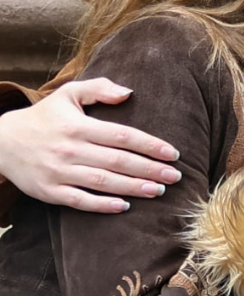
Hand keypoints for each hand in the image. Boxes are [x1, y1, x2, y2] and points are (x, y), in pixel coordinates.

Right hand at [0, 79, 181, 212]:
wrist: (2, 141)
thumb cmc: (45, 116)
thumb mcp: (68, 93)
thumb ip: (99, 88)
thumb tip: (129, 92)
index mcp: (79, 126)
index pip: (122, 136)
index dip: (150, 145)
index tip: (173, 154)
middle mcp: (70, 149)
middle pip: (117, 161)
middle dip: (149, 170)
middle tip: (175, 177)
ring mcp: (58, 172)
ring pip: (102, 182)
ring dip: (133, 188)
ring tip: (158, 191)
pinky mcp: (48, 191)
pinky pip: (79, 200)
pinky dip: (102, 205)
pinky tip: (125, 207)